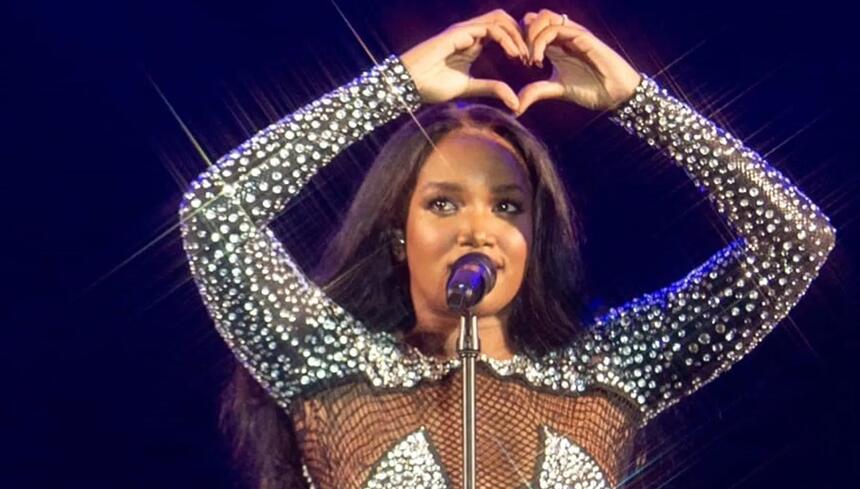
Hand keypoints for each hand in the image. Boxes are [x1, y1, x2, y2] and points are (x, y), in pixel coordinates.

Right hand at [400, 9, 528, 111]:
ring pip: (499, 20)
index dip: (518, 44)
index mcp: (472, 44)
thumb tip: (515, 102)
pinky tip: (515, 54)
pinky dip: (506, 39)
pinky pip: (490, 29)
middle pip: (504, 21)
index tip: (530, 63)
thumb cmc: (432, 86)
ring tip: (525, 56)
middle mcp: (469, 33)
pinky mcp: (459, 33)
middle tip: (533, 57)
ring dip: (516, 36)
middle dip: (521, 35)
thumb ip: (491, 89)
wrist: (408, 84)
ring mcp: (464, 30)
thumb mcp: (469, 88)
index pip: (502, 33)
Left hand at [517, 9, 641, 113]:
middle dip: (521, 35)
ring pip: (544, 17)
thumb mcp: (557, 89)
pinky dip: (541, 43)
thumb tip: (515, 106)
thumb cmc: (591, 88)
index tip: (519, 62)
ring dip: (530, 36)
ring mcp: (573, 34)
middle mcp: (563, 35)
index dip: (519, 40)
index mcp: (555, 44)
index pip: (530, 27)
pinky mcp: (583, 36)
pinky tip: (538, 62)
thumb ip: (536, 92)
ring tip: (530, 60)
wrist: (616, 93)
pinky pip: (557, 29)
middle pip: (534, 17)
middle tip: (521, 58)